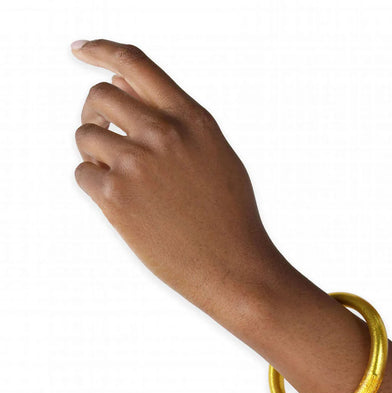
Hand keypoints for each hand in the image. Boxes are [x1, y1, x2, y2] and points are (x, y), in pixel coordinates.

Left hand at [72, 39, 285, 318]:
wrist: (234, 268)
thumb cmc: (229, 217)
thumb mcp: (216, 156)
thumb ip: (176, 119)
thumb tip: (124, 86)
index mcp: (192, 120)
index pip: (136, 63)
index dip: (102, 50)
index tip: (82, 51)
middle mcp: (164, 134)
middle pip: (99, 96)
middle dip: (96, 114)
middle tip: (107, 137)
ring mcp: (138, 163)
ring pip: (85, 136)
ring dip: (96, 154)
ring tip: (127, 182)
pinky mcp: (116, 197)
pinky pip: (83, 174)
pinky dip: (96, 186)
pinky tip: (126, 205)